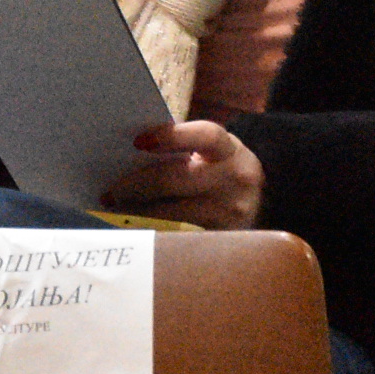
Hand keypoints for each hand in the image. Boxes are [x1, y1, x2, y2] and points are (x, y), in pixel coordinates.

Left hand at [102, 120, 262, 229]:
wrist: (264, 204)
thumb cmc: (223, 170)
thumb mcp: (215, 153)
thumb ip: (185, 148)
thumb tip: (132, 151)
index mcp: (230, 149)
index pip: (206, 135)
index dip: (173, 137)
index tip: (138, 141)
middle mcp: (235, 179)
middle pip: (177, 179)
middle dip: (138, 184)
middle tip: (110, 191)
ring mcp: (229, 212)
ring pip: (173, 212)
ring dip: (139, 209)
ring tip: (116, 206)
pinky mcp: (221, 237)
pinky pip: (178, 233)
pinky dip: (152, 226)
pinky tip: (135, 223)